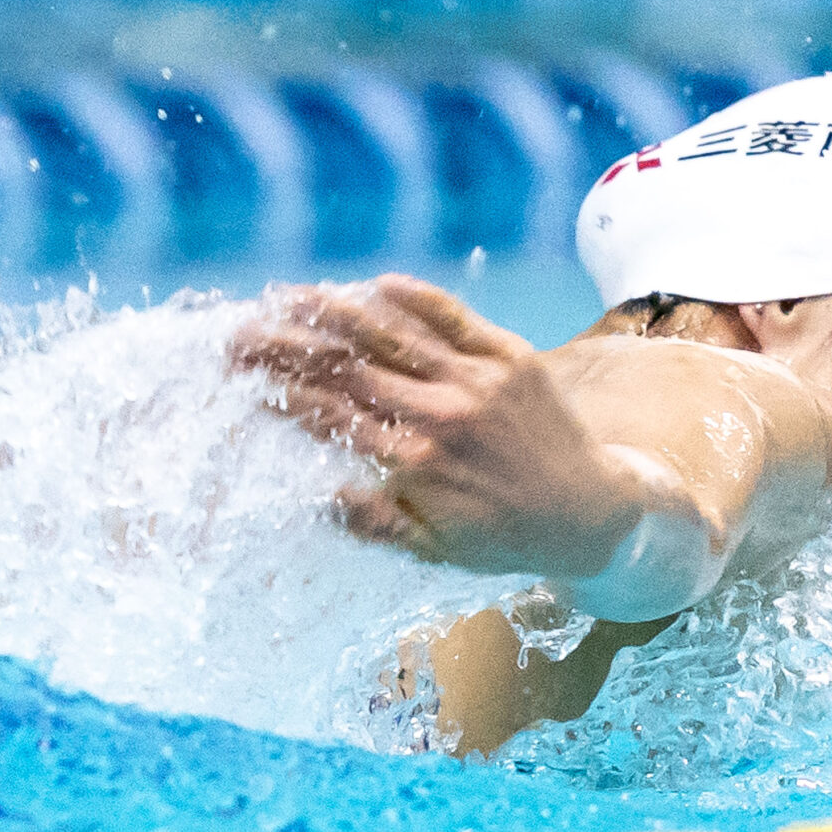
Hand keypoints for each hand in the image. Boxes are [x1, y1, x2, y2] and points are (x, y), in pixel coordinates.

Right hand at [228, 275, 640, 579]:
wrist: (590, 511)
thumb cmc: (502, 535)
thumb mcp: (433, 548)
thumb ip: (376, 523)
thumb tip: (323, 495)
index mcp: (415, 464)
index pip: (331, 415)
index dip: (280, 390)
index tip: (241, 375)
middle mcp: (442, 415)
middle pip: (348, 367)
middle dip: (287, 346)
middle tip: (241, 332)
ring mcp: (477, 379)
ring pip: (392, 333)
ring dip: (334, 310)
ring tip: (288, 296)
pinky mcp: (511, 354)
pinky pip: (454, 316)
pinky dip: (413, 297)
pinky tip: (374, 283)